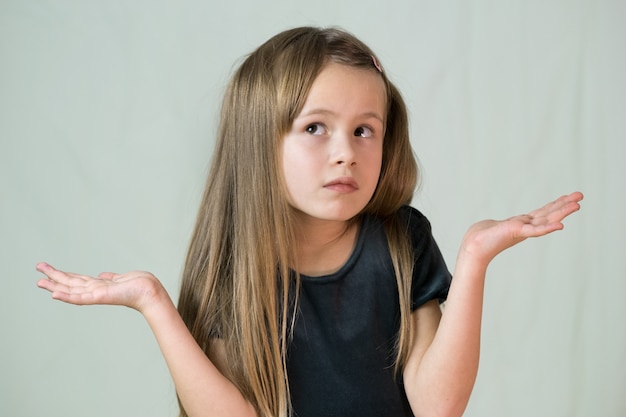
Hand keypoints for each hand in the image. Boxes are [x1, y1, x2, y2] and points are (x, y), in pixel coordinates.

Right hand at [36, 262, 164, 312]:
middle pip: (69, 283)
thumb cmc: (139, 286)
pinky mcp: (100, 297)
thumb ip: (110, 278)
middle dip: (53, 277)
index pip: (76, 280)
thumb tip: (102, 275)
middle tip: (37, 270)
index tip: (48, 270)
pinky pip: (80, 298)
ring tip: (39, 282)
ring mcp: (96, 295)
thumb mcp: (121, 278)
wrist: (149, 292)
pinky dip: (67, 297)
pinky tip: (54, 294)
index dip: (62, 275)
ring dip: (55, 286)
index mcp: (99, 286)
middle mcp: (95, 290)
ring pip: (71, 290)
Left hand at [459, 192, 582, 265]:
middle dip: (565, 205)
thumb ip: (503, 226)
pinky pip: (535, 231)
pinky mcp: (516, 232)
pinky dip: (547, 228)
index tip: (569, 197)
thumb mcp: (497, 226)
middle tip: (580, 196)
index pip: (543, 212)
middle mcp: (525, 226)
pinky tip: (560, 226)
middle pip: (549, 214)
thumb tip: (499, 225)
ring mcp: (522, 230)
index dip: (556, 205)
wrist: (473, 247)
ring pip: (546, 220)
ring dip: (562, 213)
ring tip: (577, 205)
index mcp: (522, 224)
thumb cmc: (482, 237)